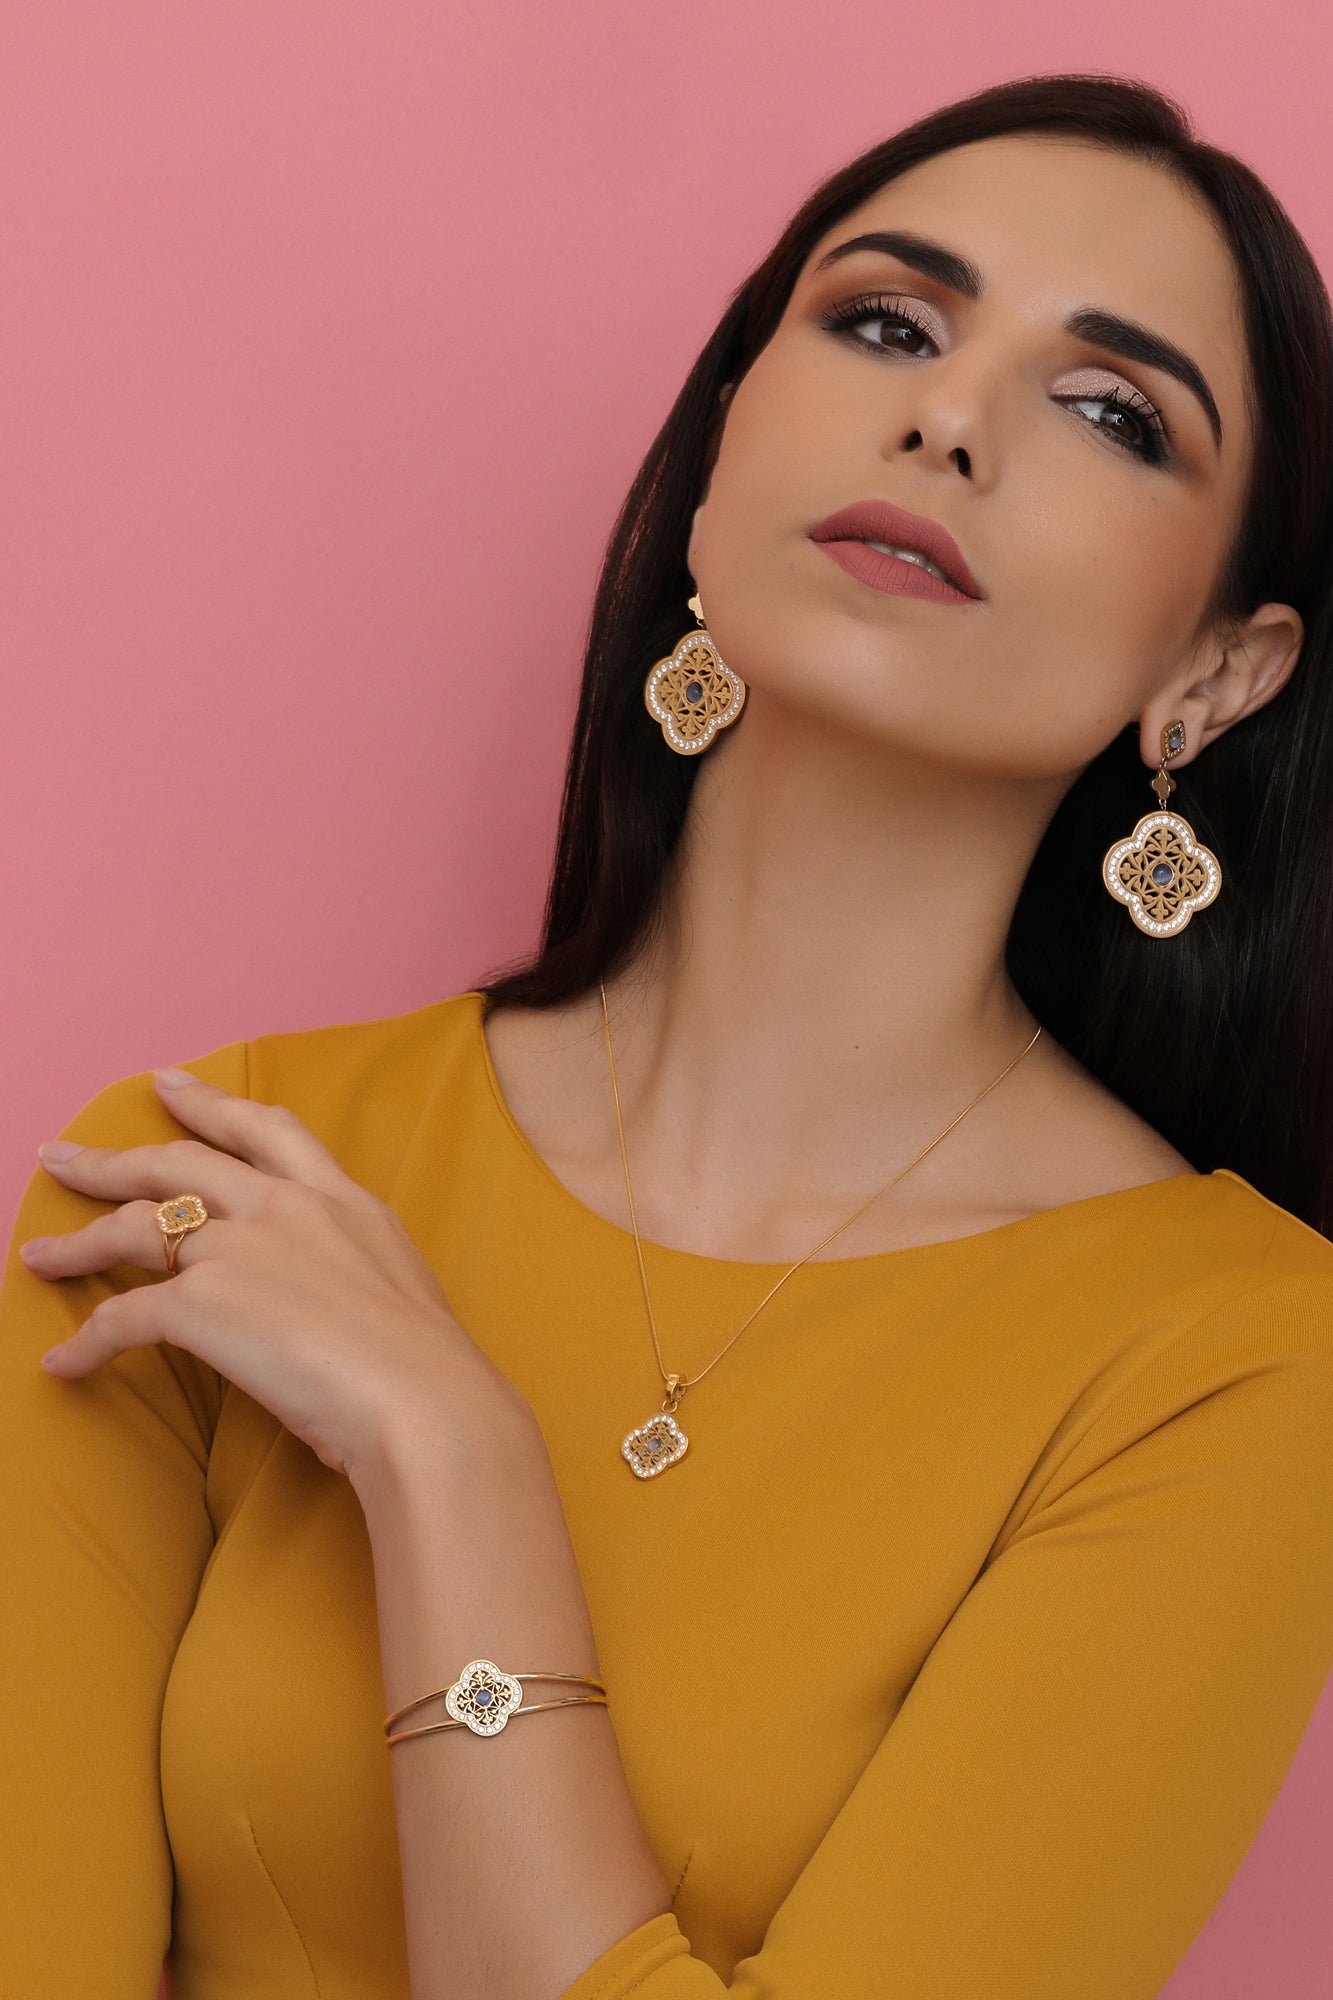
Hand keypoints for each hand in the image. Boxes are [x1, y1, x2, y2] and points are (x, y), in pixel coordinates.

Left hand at [19, 1066, 530, 1492]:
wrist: (423, 1399)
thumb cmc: (429, 1365)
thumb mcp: (401, 1283)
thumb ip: (353, 1267)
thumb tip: (331, 1296)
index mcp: (339, 1199)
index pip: (265, 1130)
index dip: (210, 1104)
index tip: (169, 1084)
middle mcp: (284, 1207)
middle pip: (178, 1162)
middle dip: (113, 1158)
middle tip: (66, 1154)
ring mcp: (239, 1250)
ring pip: (134, 1227)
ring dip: (77, 1241)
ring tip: (37, 1254)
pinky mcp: (202, 1305)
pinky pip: (121, 1318)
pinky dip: (86, 1343)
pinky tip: (64, 1362)